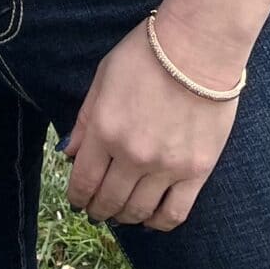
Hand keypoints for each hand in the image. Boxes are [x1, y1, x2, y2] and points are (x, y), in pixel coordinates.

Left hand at [58, 16, 240, 230]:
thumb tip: (70, 153)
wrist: (199, 46)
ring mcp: (166, 166)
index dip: (77, 196)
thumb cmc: (147, 53)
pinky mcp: (196, 171)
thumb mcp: (104, 76)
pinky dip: (158, 222)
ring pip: (138, 211)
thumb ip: (85, 118)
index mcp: (105, 129)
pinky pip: (174, 213)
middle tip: (97, 209)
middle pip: (109, 200)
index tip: (78, 199)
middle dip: (98, 209)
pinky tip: (151, 218)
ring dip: (125, 217)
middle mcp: (132, 154)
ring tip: (121, 213)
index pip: (84, 180)